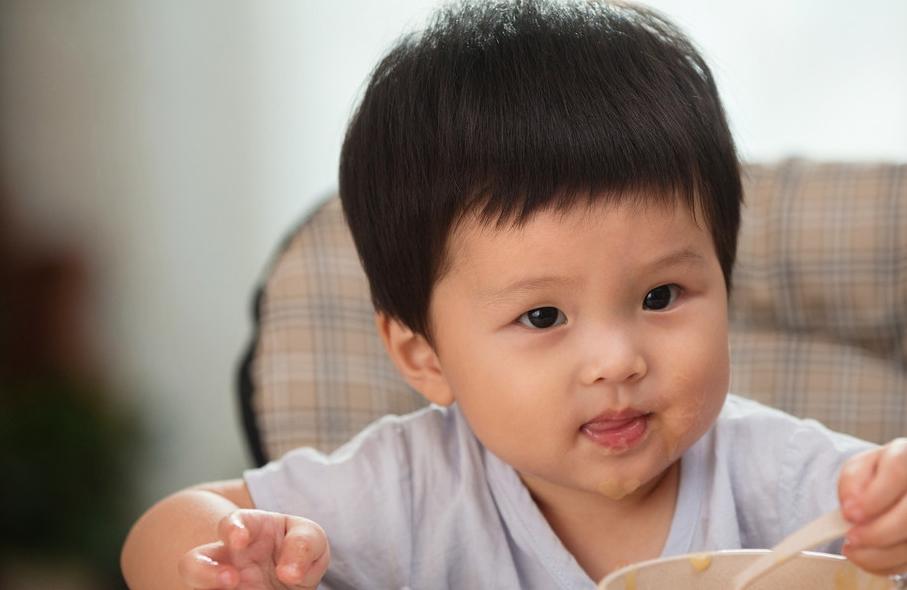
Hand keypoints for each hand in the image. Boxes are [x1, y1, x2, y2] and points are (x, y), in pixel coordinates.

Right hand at [177, 509, 329, 588]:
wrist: (293, 580)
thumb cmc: (296, 551)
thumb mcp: (309, 538)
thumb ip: (303, 544)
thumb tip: (290, 571)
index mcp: (247, 531)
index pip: (231, 523)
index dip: (232, 530)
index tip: (240, 539)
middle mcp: (225, 560)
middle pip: (193, 563)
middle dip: (204, 572)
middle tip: (231, 580)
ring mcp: (219, 585)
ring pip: (195, 587)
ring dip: (208, 588)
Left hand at [839, 438, 906, 575]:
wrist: (904, 485)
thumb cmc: (882, 475)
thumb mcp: (861, 468)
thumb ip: (852, 481)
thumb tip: (851, 507)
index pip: (897, 471)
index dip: (874, 497)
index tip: (849, 515)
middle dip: (877, 533)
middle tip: (851, 539)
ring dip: (882, 554)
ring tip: (855, 551)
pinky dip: (889, 564)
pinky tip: (871, 559)